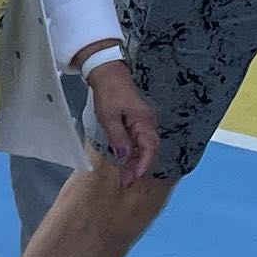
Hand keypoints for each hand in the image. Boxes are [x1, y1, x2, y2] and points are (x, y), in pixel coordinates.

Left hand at [81, 59, 160, 180]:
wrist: (108, 74)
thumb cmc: (109, 92)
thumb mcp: (109, 117)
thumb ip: (118, 138)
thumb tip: (125, 156)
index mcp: (144, 120)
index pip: (149, 148)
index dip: (143, 165)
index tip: (134, 178)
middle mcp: (148, 123)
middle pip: (147, 150)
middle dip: (138, 168)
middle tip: (125, 183)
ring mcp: (143, 122)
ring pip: (143, 148)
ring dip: (135, 163)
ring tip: (124, 178)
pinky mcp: (137, 122)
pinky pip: (138, 141)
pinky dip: (132, 153)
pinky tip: (125, 162)